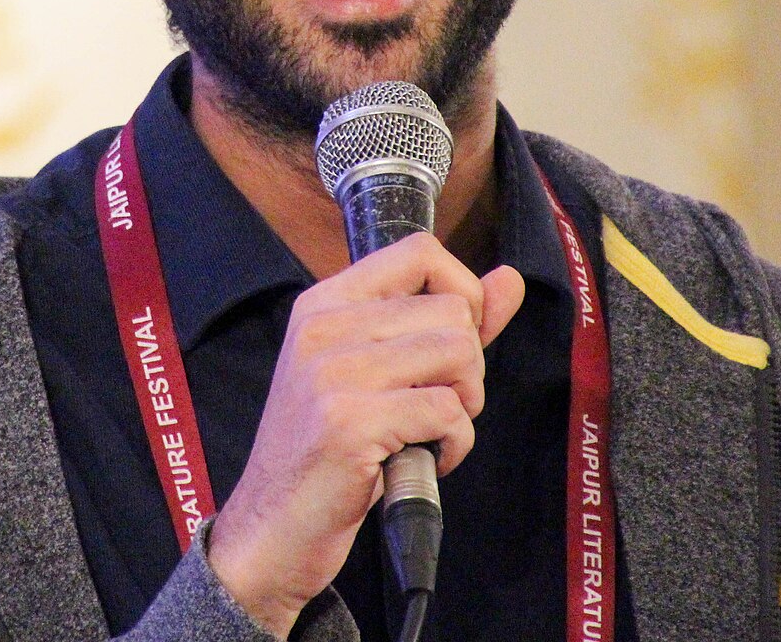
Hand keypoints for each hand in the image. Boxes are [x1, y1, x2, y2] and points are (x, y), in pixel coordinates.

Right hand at [204, 234, 525, 636]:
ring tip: (428, 432)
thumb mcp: (377, 374)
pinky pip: (448, 413)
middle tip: (434, 406)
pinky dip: (454, 445)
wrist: (271, 529)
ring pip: (459, 355)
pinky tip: (423, 460)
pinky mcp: (349, 424)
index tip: (456, 340)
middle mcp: (324, 327)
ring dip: (464, 406)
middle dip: (468, 367)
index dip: (462, 290)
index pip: (419, 252)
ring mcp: (333, 374)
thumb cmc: (328, 452)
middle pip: (453, 311)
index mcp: (325, 304)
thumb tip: (509, 280)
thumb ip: (445, 324)